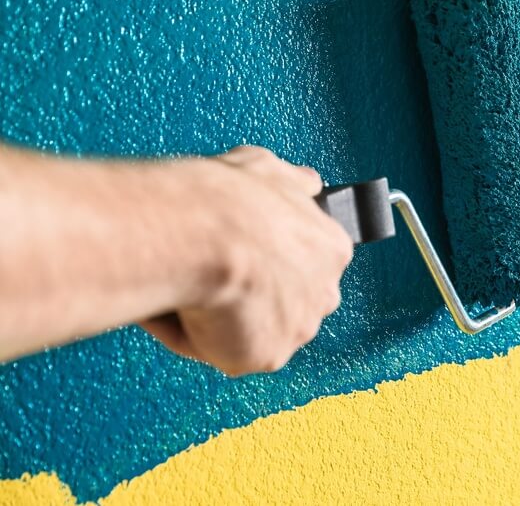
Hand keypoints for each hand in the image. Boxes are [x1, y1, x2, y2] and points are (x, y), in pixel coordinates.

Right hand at [139, 146, 352, 376]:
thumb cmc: (229, 200)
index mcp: (331, 248)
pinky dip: (195, 335)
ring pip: (254, 329)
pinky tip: (181, 307)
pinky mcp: (265, 357)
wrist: (202, 234)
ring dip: (225, 315)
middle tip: (215, 273)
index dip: (270, 259)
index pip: (308, 263)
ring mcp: (297, 329)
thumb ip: (293, 183)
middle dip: (255, 293)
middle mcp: (324, 293)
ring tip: (192, 290)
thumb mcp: (268, 170)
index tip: (242, 251)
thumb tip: (307, 183)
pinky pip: (222, 352)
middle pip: (288, 303)